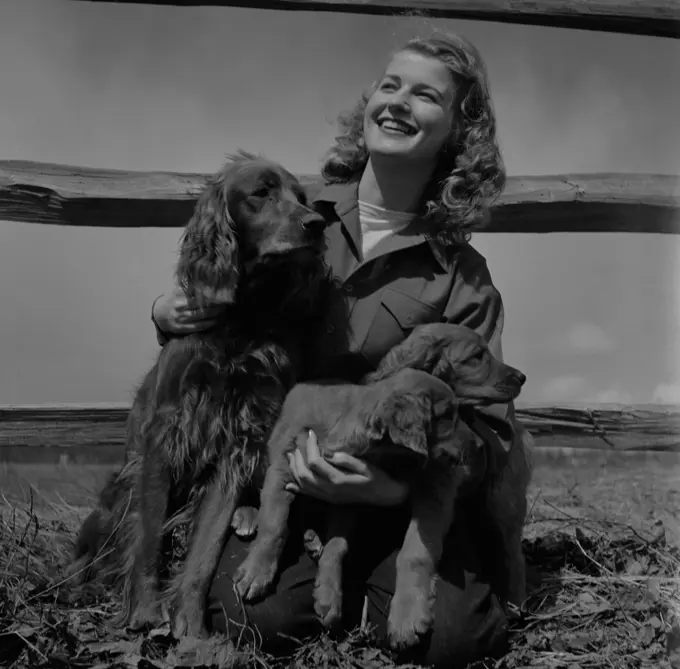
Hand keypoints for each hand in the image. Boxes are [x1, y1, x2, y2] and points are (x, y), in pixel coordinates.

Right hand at [152, 284, 226, 335]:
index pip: (199, 297)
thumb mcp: (179, 291)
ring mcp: (181, 320)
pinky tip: (216, 321)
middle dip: (216, 307)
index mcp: (180, 298)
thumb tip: (206, 281)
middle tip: (226, 304)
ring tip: (223, 312)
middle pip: (203, 309)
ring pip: (202, 318)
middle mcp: (180, 309)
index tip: (221, 296)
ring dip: (215, 316)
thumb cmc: (173, 300)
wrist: (159, 314)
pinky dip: (209, 324)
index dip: (211, 297)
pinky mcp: (182, 329)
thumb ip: (190, 288)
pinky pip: (199, 327)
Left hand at [285, 430, 407, 506]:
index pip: (316, 462)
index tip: (311, 433)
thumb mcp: (365, 466)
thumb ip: (346, 460)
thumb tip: (329, 452)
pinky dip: (297, 489)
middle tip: (297, 444)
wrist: (385, 497)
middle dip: (298, 457)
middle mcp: (330, 490)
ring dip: (294, 470)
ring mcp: (328, 497)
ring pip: (303, 484)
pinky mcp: (329, 500)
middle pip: (304, 474)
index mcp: (338, 480)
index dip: (310, 446)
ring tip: (291, 456)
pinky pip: (309, 495)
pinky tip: (289, 485)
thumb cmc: (376, 478)